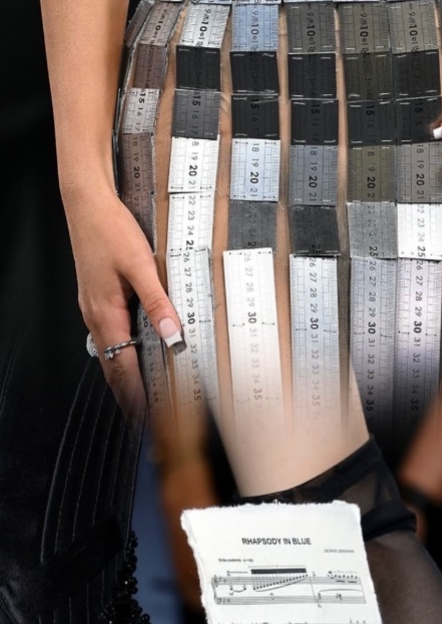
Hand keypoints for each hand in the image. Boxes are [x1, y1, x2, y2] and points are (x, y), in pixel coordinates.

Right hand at [64, 185, 181, 413]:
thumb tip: (173, 333)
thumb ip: (158, 301)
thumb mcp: (141, 265)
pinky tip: (138, 356)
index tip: (149, 417)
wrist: (87, 205)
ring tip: (146, 396)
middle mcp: (96, 316)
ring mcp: (94, 309)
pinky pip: (111, 337)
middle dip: (130, 395)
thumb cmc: (109, 230)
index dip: (135, 395)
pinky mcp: (98, 300)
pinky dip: (124, 354)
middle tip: (148, 419)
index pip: (121, 368)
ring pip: (111, 353)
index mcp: (105, 314)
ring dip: (127, 376)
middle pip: (113, 367)